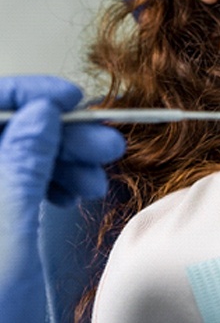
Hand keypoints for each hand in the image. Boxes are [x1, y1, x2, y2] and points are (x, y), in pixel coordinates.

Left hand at [0, 76, 124, 322]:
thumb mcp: (6, 231)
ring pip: (22, 156)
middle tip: (105, 143)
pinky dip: (57, 180)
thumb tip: (42, 111)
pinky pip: (25, 181)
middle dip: (61, 133)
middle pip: (9, 131)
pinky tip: (78, 190)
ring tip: (98, 174)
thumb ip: (21, 162)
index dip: (27, 94)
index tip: (70, 98)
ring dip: (66, 158)